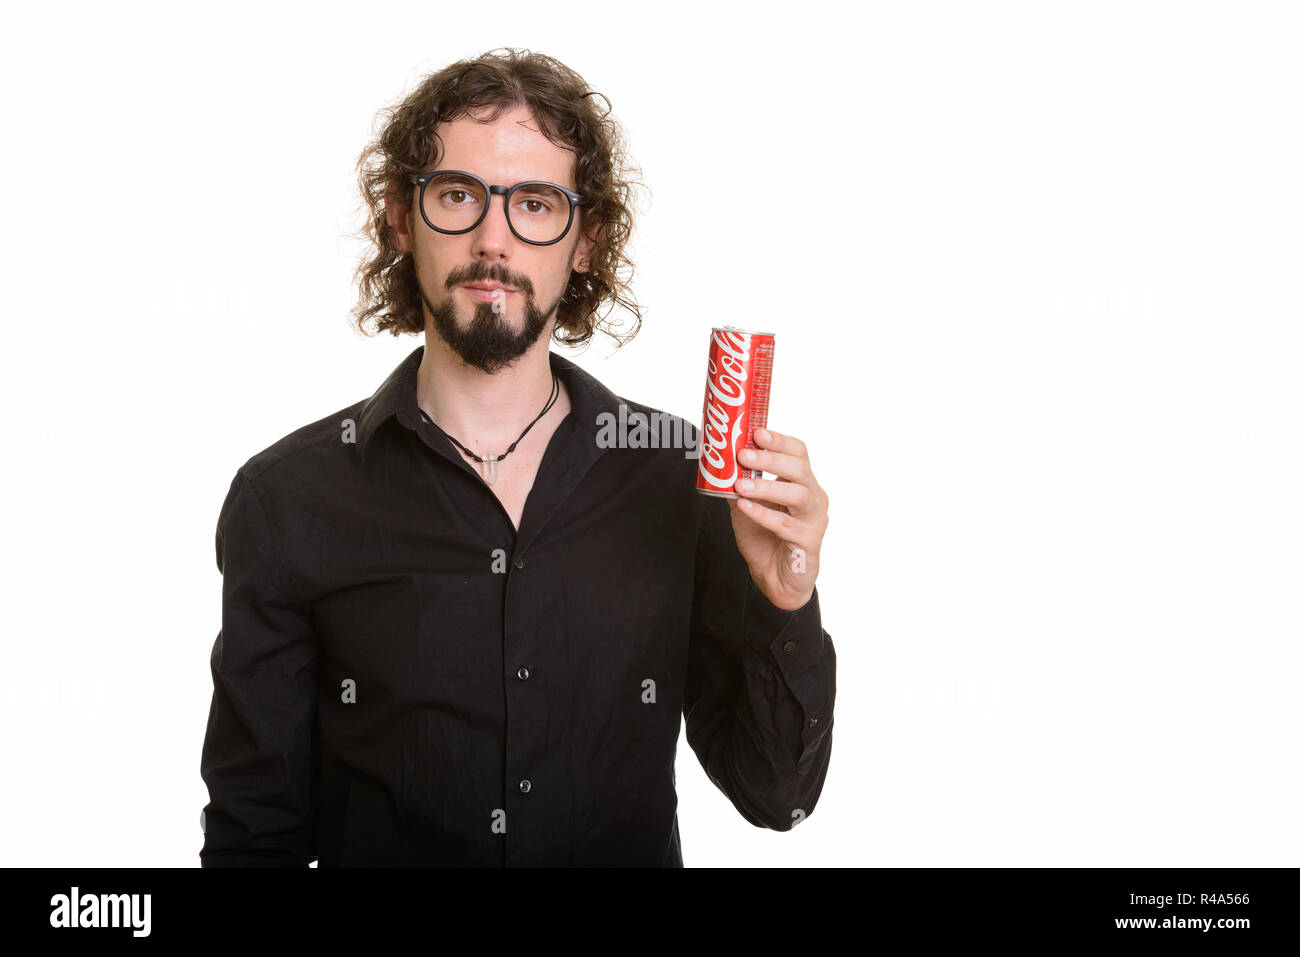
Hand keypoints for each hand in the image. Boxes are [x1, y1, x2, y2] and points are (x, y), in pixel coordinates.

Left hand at [727, 428, 828, 611]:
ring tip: (741, 484)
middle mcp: (814, 498)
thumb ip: (740, 486)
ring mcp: (815, 520)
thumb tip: (717, 464)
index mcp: (803, 483)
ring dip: (767, 486)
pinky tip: (745, 507)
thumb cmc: (766, 539)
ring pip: (798, 495)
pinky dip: (763, 514)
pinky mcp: (808, 543)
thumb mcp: (748, 507)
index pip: (799, 453)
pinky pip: (786, 525)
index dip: (779, 441)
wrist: (775, 579)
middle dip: (771, 459)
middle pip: (800, 469)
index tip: (757, 433)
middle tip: (743, 455)